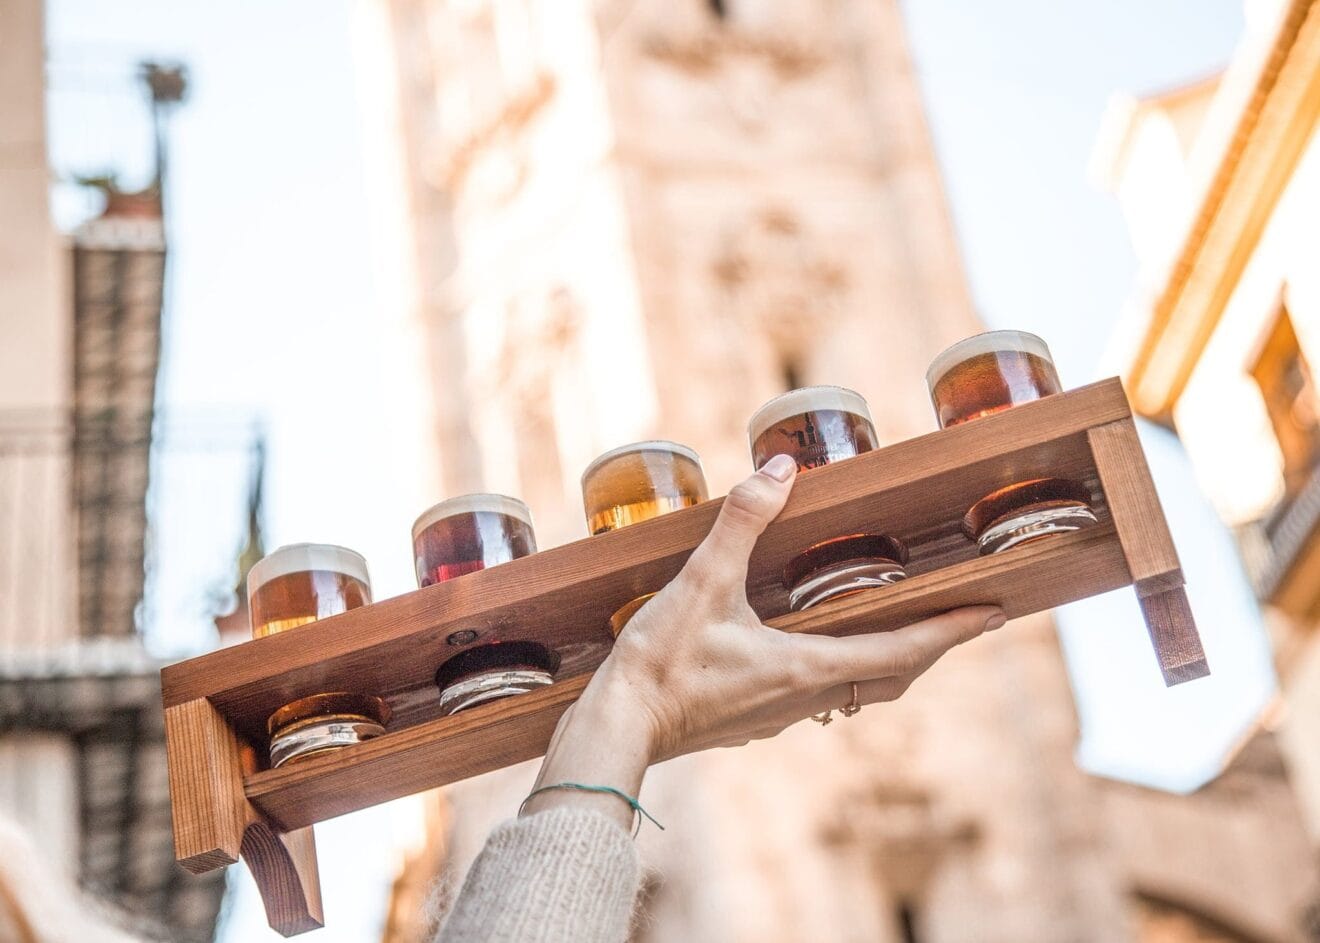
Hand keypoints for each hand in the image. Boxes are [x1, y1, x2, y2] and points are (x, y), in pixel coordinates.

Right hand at [523, 455, 1004, 829]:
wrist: (619, 726)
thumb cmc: (662, 662)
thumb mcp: (701, 582)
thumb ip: (742, 523)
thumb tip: (780, 470)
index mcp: (808, 667)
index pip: (903, 651)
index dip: (953, 630)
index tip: (996, 614)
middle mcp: (806, 697)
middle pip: (892, 677)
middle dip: (932, 646)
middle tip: (964, 618)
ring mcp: (781, 714)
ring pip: (858, 690)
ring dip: (891, 662)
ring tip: (906, 630)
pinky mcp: (754, 717)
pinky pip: (821, 695)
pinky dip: (847, 670)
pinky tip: (822, 651)